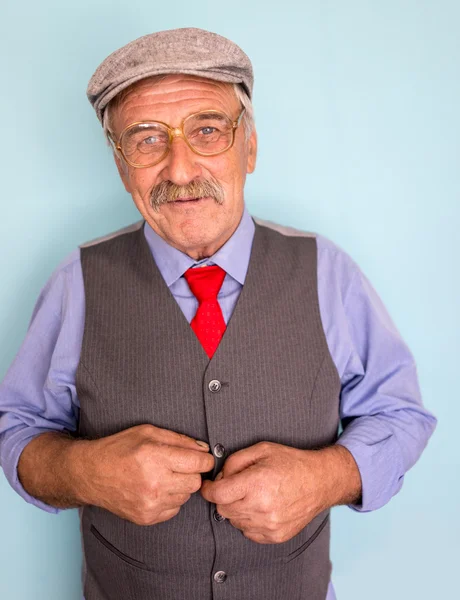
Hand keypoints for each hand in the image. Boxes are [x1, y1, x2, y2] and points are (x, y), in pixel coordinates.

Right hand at [77, 424, 213, 525]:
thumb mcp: (148, 432)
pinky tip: (156, 489)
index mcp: (155, 457)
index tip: (201, 458)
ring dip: (180, 486)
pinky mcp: (146, 518)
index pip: (199, 463)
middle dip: (192, 472)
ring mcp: (150, 503)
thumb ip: (179, 439)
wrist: (91, 474)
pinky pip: (174, 510)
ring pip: (186, 496)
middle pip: (196, 482)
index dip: (204, 459)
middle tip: (179, 466)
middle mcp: (154, 483)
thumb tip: (204, 449)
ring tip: (163, 477)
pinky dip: (170, 499)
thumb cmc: (119, 449)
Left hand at [200, 441, 331, 543]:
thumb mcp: (261, 449)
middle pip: (223, 509)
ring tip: (252, 495)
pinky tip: (260, 507)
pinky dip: (248, 521)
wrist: (320, 481)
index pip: (217, 495)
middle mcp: (261, 507)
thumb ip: (234, 461)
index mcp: (256, 483)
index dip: (208, 490)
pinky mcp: (275, 536)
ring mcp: (269, 524)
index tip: (208, 486)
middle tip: (236, 485)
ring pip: (234, 521)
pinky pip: (248, 532)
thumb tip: (220, 477)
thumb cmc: (291, 463)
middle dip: (224, 497)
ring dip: (237, 509)